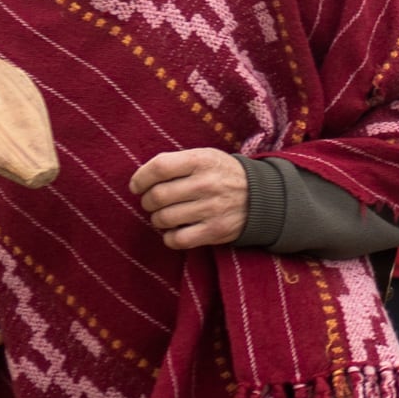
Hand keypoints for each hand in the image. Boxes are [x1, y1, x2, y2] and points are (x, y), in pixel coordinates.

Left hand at [132, 148, 251, 249]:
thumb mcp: (204, 157)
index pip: (159, 168)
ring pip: (164, 219)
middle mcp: (206, 184)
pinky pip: (178, 240)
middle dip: (147, 202)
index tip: (136, 186)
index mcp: (201, 161)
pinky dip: (169, 238)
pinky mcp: (215, 231)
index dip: (140, 178)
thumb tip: (141, 180)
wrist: (262, 196)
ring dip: (157, 220)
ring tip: (164, 216)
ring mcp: (212, 208)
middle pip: (158, 196)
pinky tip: (174, 231)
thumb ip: (175, 163)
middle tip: (151, 203)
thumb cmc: (222, 174)